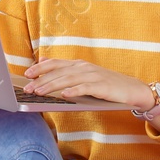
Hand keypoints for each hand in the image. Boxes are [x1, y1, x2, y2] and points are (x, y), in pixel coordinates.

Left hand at [23, 58, 151, 107]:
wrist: (133, 90)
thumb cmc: (107, 86)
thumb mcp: (85, 78)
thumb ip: (67, 73)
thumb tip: (45, 66)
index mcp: (79, 65)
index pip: (56, 64)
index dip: (40, 68)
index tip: (26, 74)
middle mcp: (85, 67)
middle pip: (59, 72)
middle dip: (42, 80)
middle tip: (28, 88)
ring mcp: (94, 76)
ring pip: (69, 79)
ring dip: (53, 86)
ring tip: (40, 92)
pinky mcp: (103, 86)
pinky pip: (86, 88)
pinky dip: (74, 90)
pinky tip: (64, 95)